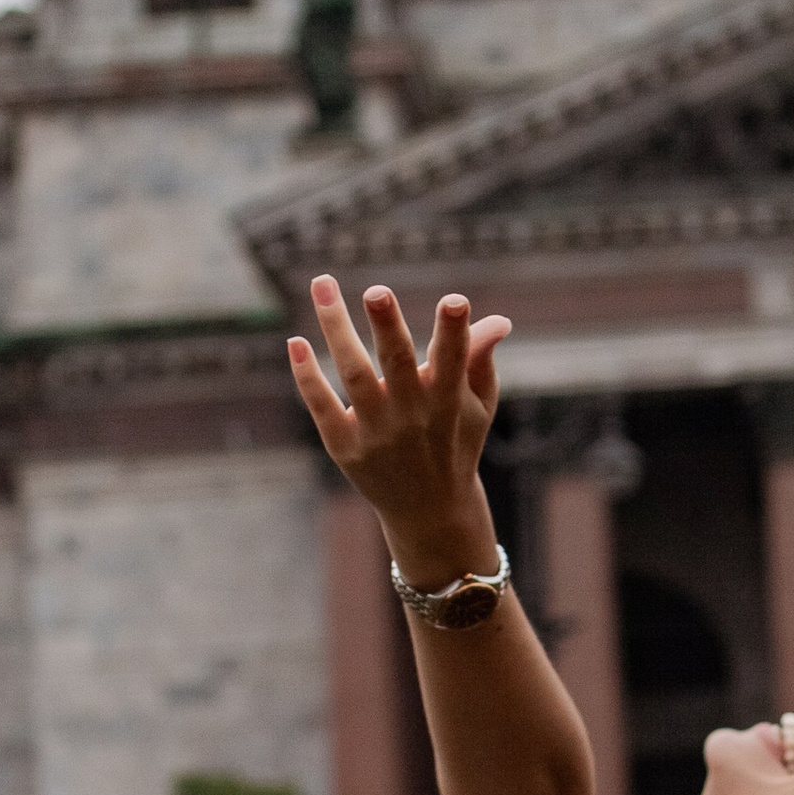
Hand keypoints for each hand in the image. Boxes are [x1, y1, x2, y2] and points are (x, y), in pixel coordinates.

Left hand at [287, 279, 513, 592]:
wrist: (429, 511)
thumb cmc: (455, 442)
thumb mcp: (478, 405)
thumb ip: (479, 359)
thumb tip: (496, 319)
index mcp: (449, 401)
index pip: (454, 361)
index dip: (455, 332)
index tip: (455, 300)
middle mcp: (412, 416)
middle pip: (398, 364)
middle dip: (389, 326)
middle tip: (376, 290)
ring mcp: (376, 433)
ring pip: (353, 374)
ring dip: (336, 328)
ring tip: (322, 282)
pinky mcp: (345, 448)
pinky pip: (322, 407)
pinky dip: (307, 377)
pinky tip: (296, 342)